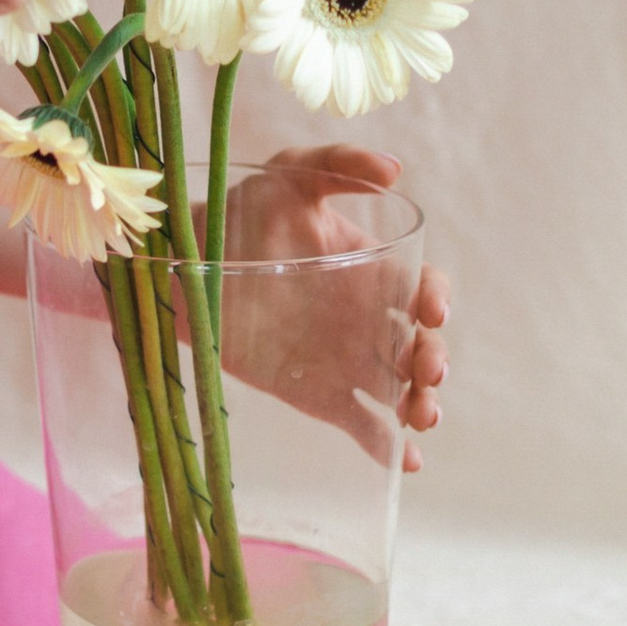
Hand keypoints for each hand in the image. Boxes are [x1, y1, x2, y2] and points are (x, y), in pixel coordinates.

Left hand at [221, 144, 449, 467]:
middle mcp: (370, 319)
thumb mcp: (287, 175)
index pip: (424, 290)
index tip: (432, 311)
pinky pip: (366, 426)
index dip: (437, 301)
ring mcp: (349, 360)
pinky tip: (403, 460)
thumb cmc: (242, 212)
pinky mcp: (321, 395)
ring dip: (422, 405)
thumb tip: (394, 169)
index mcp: (373, 271)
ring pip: (403, 390)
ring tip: (420, 415)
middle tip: (426, 370)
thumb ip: (336, 165)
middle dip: (434, 361)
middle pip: (421, 347)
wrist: (188, 265)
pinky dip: (388, 447)